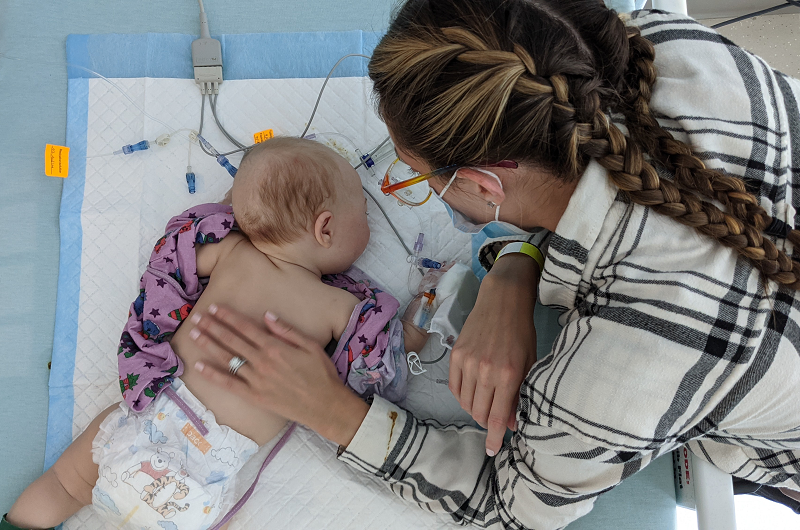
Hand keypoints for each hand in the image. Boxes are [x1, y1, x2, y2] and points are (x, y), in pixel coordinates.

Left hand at [189, 304, 368, 446]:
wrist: (325, 406)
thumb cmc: (321, 374)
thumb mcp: (311, 346)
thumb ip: (287, 330)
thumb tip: (267, 315)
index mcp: (276, 348)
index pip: (246, 328)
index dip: (228, 317)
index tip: (215, 307)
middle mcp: (262, 362)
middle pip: (232, 341)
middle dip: (213, 327)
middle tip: (197, 316)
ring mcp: (256, 380)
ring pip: (227, 359)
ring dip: (209, 345)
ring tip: (194, 334)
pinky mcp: (254, 396)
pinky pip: (229, 384)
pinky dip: (213, 375)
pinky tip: (199, 365)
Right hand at [449, 254, 538, 455]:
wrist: (502, 301)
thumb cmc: (521, 332)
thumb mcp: (529, 363)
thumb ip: (521, 394)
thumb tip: (513, 423)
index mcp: (509, 375)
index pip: (498, 418)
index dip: (495, 438)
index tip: (492, 450)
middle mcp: (486, 371)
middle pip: (480, 413)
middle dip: (487, 422)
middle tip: (494, 418)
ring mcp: (468, 363)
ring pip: (466, 403)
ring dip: (475, 409)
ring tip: (485, 403)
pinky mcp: (456, 355)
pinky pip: (455, 388)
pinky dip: (462, 396)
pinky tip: (472, 393)